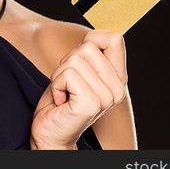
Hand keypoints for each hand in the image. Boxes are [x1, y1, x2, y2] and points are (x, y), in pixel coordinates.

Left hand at [30, 29, 127, 148]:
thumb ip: (90, 53)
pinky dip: (56, 85)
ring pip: (74, 60)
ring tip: (65, 93)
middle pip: (87, 48)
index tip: (80, 59)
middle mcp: (117, 89)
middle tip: (68, 84)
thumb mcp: (78, 70)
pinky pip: (67, 75)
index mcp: (118, 79)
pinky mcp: (91, 103)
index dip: (92, 40)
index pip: (114, 39)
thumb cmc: (62, 99)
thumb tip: (93, 36)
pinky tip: (62, 100)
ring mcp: (106, 97)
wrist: (51, 132)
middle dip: (67, 63)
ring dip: (60, 75)